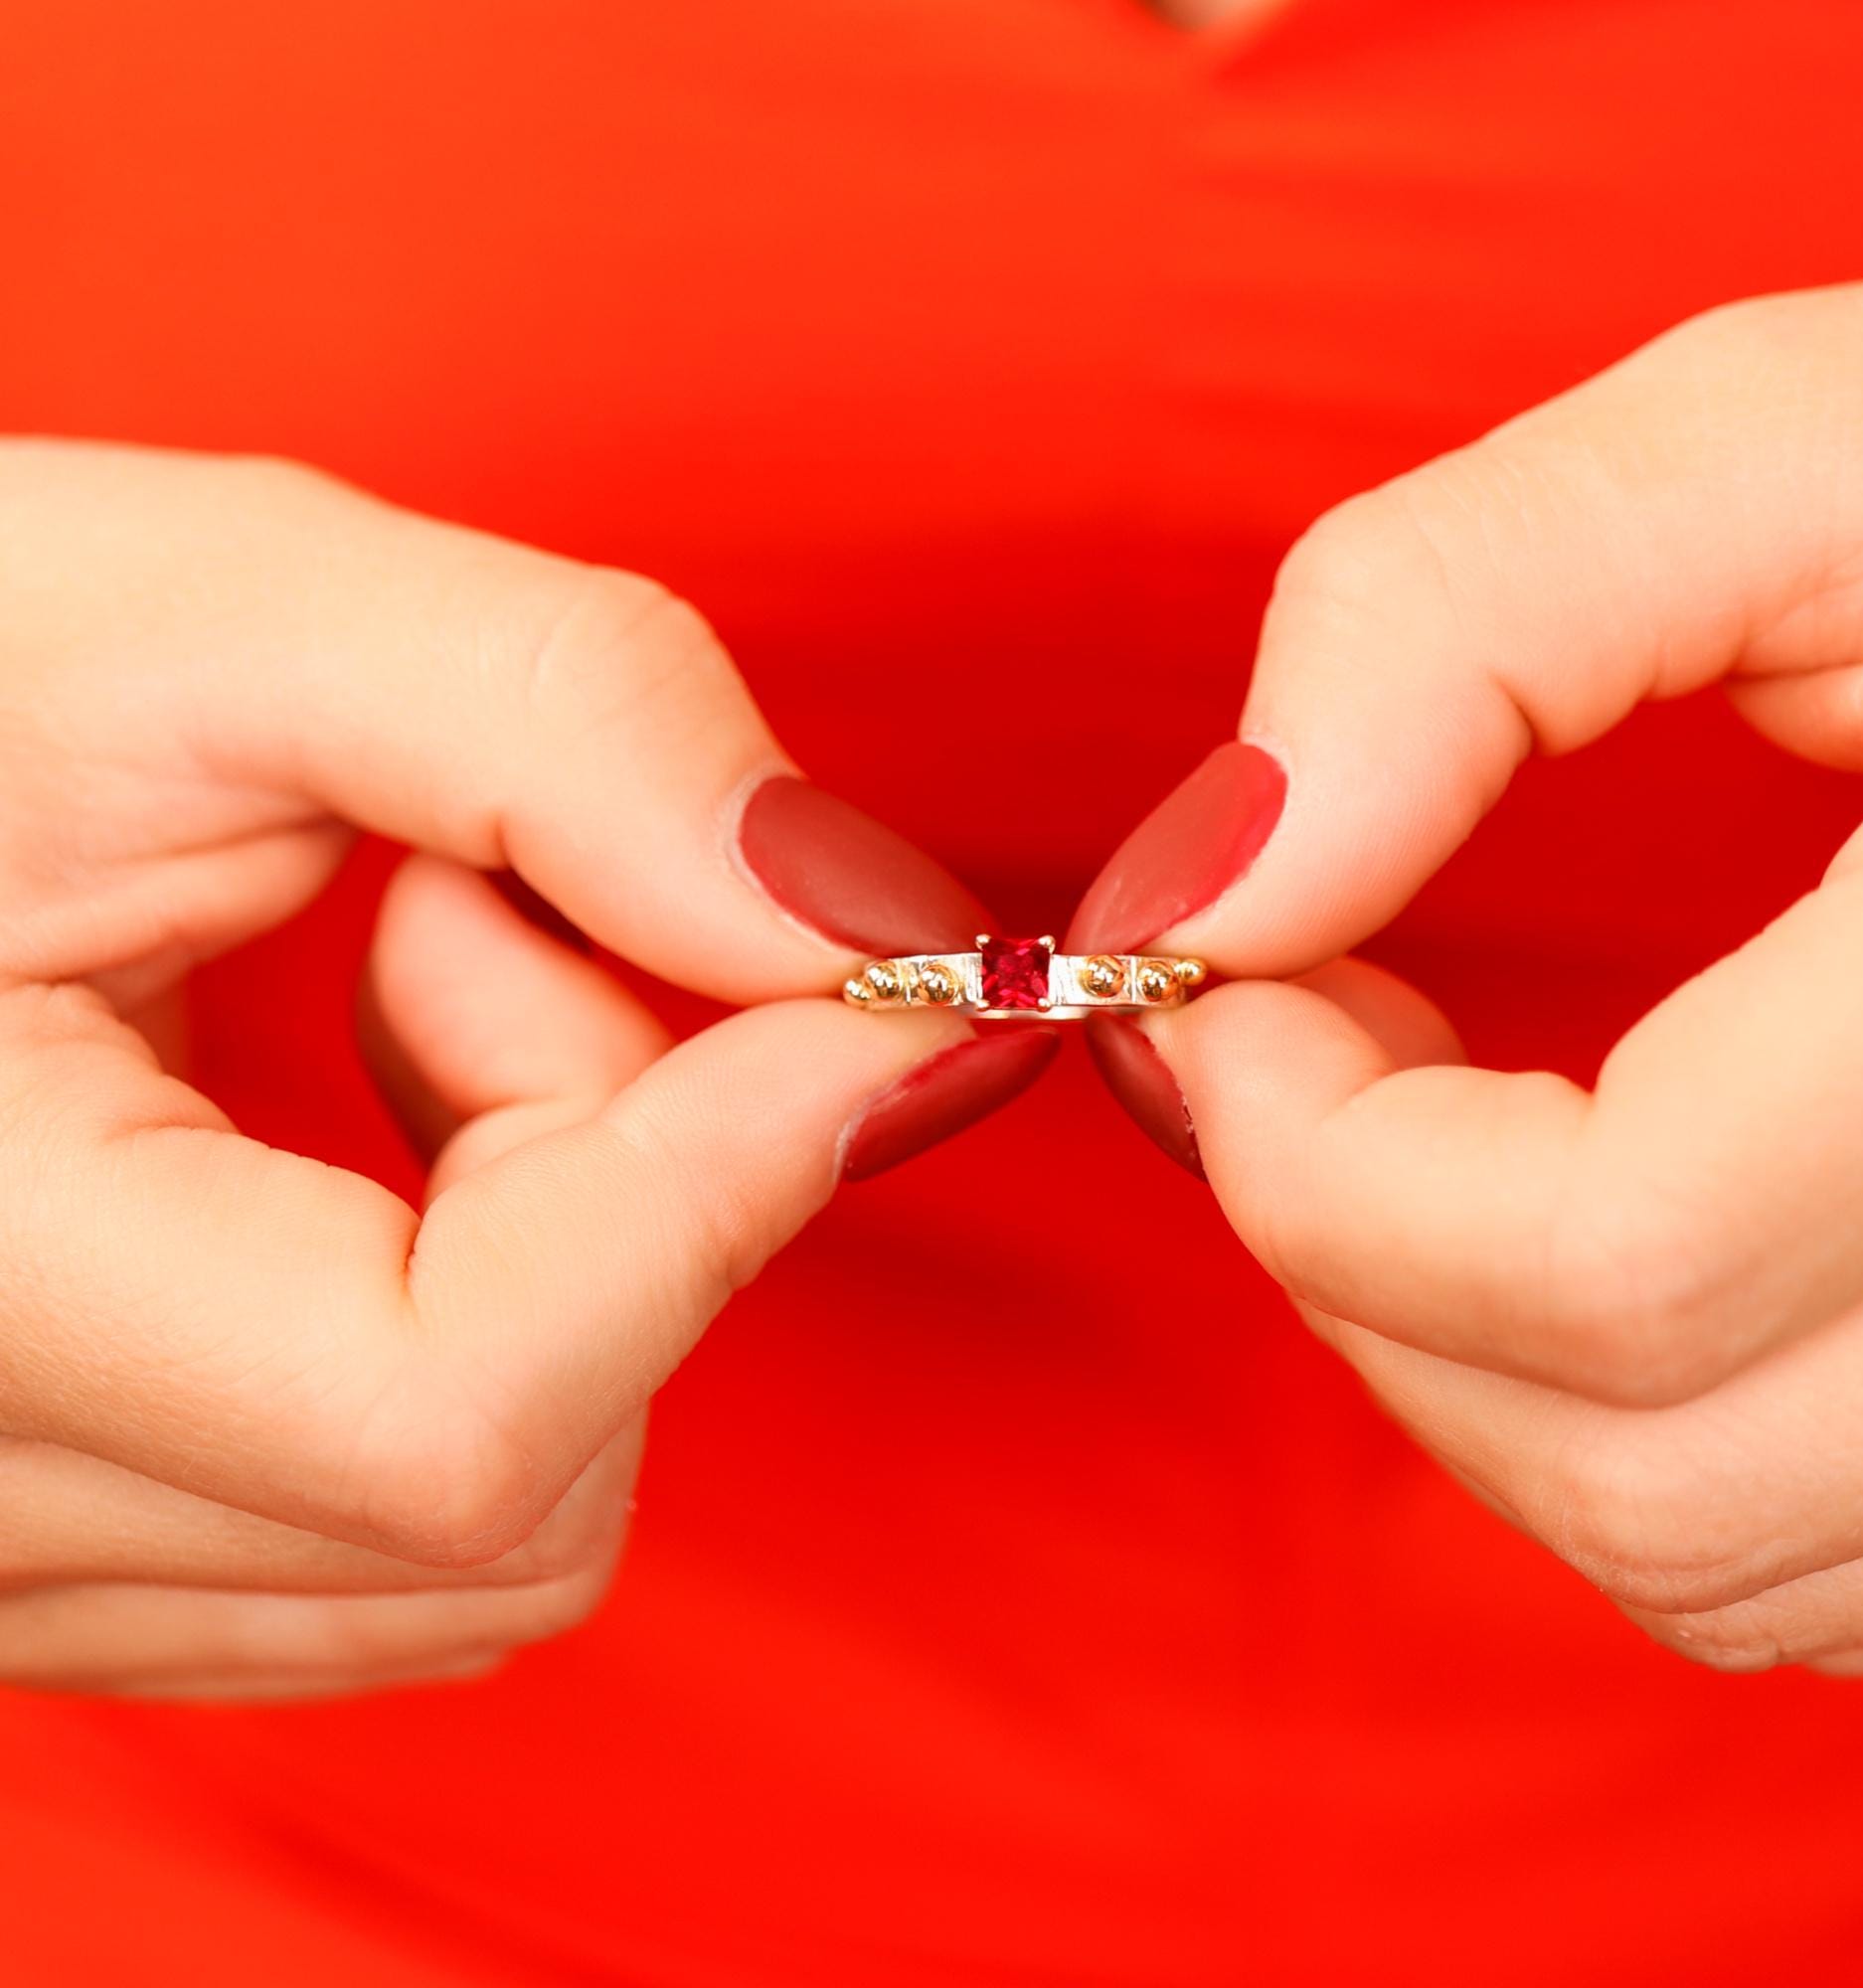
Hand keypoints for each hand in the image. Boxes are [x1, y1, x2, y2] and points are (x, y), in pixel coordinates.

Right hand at [0, 441, 1047, 1699]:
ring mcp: (13, 1569)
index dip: (718, 1192)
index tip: (865, 994)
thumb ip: (564, 728)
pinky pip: (426, 1536)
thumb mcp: (198, 611)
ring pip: (503, 1535)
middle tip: (472, 899)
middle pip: (516, 1477)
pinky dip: (510, 1318)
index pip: (456, 1414)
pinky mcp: (90, 1548)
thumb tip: (867, 932)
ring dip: (567, 1239)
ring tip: (393, 979)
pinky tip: (379, 1124)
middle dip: (620, 1166)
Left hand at [1075, 261, 1862, 1674]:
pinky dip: (1626, 1418)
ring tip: (1439, 1110)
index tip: (1225, 983)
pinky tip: (1604, 1204)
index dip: (1320, 1161)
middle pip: (1646, 1470)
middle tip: (1299, 1037)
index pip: (1616, 1261)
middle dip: (1363, 1269)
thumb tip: (1210, 895)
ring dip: (1473, 1359)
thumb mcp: (1798, 438)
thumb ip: (1452, 622)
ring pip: (1718, 1559)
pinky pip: (1823, 1558)